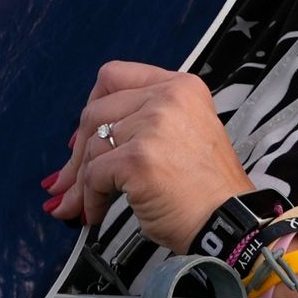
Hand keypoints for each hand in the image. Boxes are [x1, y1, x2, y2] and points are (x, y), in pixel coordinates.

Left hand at [45, 60, 257, 252]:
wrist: (228, 221)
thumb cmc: (208, 190)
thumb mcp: (185, 135)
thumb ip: (141, 127)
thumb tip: (79, 151)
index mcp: (181, 87)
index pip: (115, 76)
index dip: (93, 106)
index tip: (85, 136)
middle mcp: (167, 97)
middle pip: (96, 110)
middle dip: (78, 151)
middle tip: (69, 182)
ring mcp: (153, 125)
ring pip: (93, 145)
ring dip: (80, 180)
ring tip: (81, 205)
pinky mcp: (138, 158)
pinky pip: (94, 175)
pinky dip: (89, 197)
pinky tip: (95, 213)